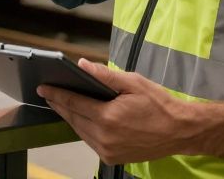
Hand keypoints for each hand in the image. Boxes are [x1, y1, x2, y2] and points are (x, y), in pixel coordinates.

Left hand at [37, 59, 196, 164]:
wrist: (180, 131)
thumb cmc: (159, 105)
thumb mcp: (133, 83)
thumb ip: (104, 75)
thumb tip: (81, 65)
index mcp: (108, 117)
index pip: (73, 103)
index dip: (56, 94)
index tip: (43, 88)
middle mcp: (105, 137)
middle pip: (73, 118)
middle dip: (60, 105)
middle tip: (49, 94)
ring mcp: (108, 150)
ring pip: (80, 132)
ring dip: (71, 118)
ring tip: (63, 105)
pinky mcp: (112, 158)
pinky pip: (90, 141)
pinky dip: (84, 130)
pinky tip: (83, 119)